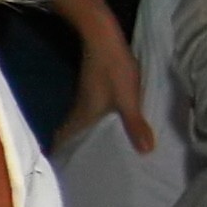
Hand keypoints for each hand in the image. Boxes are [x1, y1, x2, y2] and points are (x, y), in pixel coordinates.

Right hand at [57, 33, 152, 153]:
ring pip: (80, 123)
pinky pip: (88, 114)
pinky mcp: (92, 90)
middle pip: (70, 133)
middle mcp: (79, 109)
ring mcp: (84, 98)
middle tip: (78, 165)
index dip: (60, 152)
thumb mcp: (128, 98)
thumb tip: (146, 153)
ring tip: (92, 151)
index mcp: (83, 115)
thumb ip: (134, 124)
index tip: (60, 168)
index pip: (63, 138)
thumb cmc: (113, 70)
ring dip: (82, 136)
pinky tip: (103, 126)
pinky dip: (91, 124)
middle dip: (72, 148)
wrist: (103, 38)